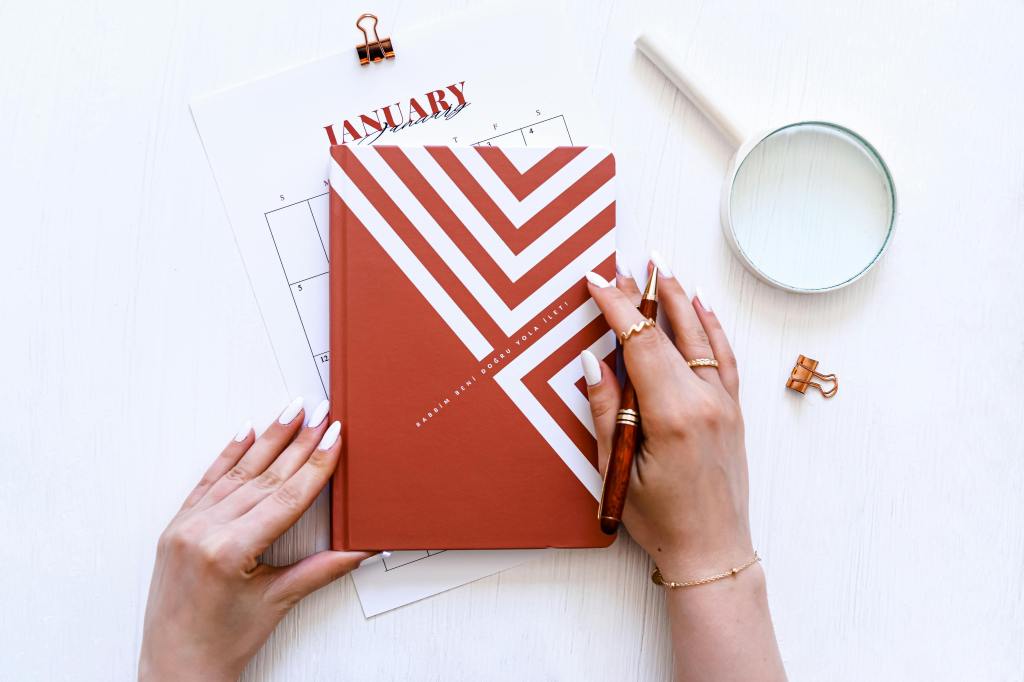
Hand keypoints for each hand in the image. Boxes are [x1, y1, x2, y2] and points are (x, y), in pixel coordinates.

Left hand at [139, 398, 371, 681]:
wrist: (175, 668)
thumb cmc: (221, 644)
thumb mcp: (277, 602)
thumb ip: (322, 569)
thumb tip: (361, 549)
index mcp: (229, 551)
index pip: (285, 496)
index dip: (316, 463)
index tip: (336, 436)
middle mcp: (203, 532)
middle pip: (264, 476)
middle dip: (299, 441)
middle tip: (323, 413)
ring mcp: (186, 526)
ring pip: (237, 472)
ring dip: (269, 437)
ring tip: (292, 410)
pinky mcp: (177, 526)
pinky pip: (207, 481)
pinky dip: (228, 454)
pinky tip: (246, 431)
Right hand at [583, 264, 751, 577]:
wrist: (711, 551)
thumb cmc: (660, 520)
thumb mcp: (617, 468)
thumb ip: (605, 410)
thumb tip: (592, 360)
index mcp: (671, 415)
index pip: (639, 344)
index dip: (615, 308)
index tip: (596, 281)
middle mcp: (703, 402)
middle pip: (668, 334)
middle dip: (642, 296)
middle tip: (623, 264)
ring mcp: (723, 404)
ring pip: (700, 337)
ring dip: (679, 299)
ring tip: (663, 266)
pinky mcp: (733, 412)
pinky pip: (723, 358)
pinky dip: (712, 328)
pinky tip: (701, 306)